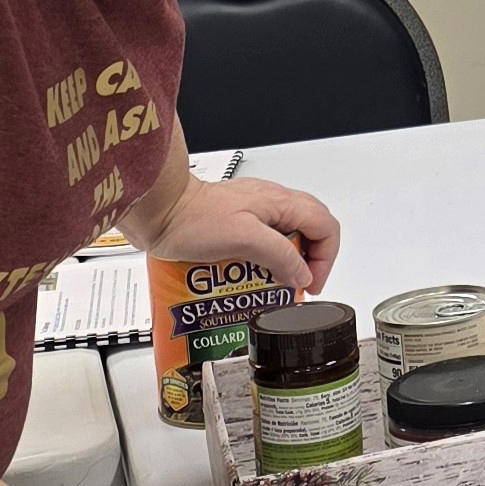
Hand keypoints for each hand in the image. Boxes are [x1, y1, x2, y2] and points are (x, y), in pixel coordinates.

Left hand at [144, 174, 340, 293]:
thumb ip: (280, 255)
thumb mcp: (245, 239)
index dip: (326, 258)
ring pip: (287, 236)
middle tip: (298, 283)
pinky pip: (263, 241)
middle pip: (312, 230)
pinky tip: (248, 275)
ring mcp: (254, 211)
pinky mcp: (236, 222)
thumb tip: (303, 274)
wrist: (158, 212)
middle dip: (310, 260)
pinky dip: (263, 260)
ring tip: (271, 283)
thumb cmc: (192, 219)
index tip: (311, 283)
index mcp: (281, 202)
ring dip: (285, 262)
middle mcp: (272, 203)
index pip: (326, 227)